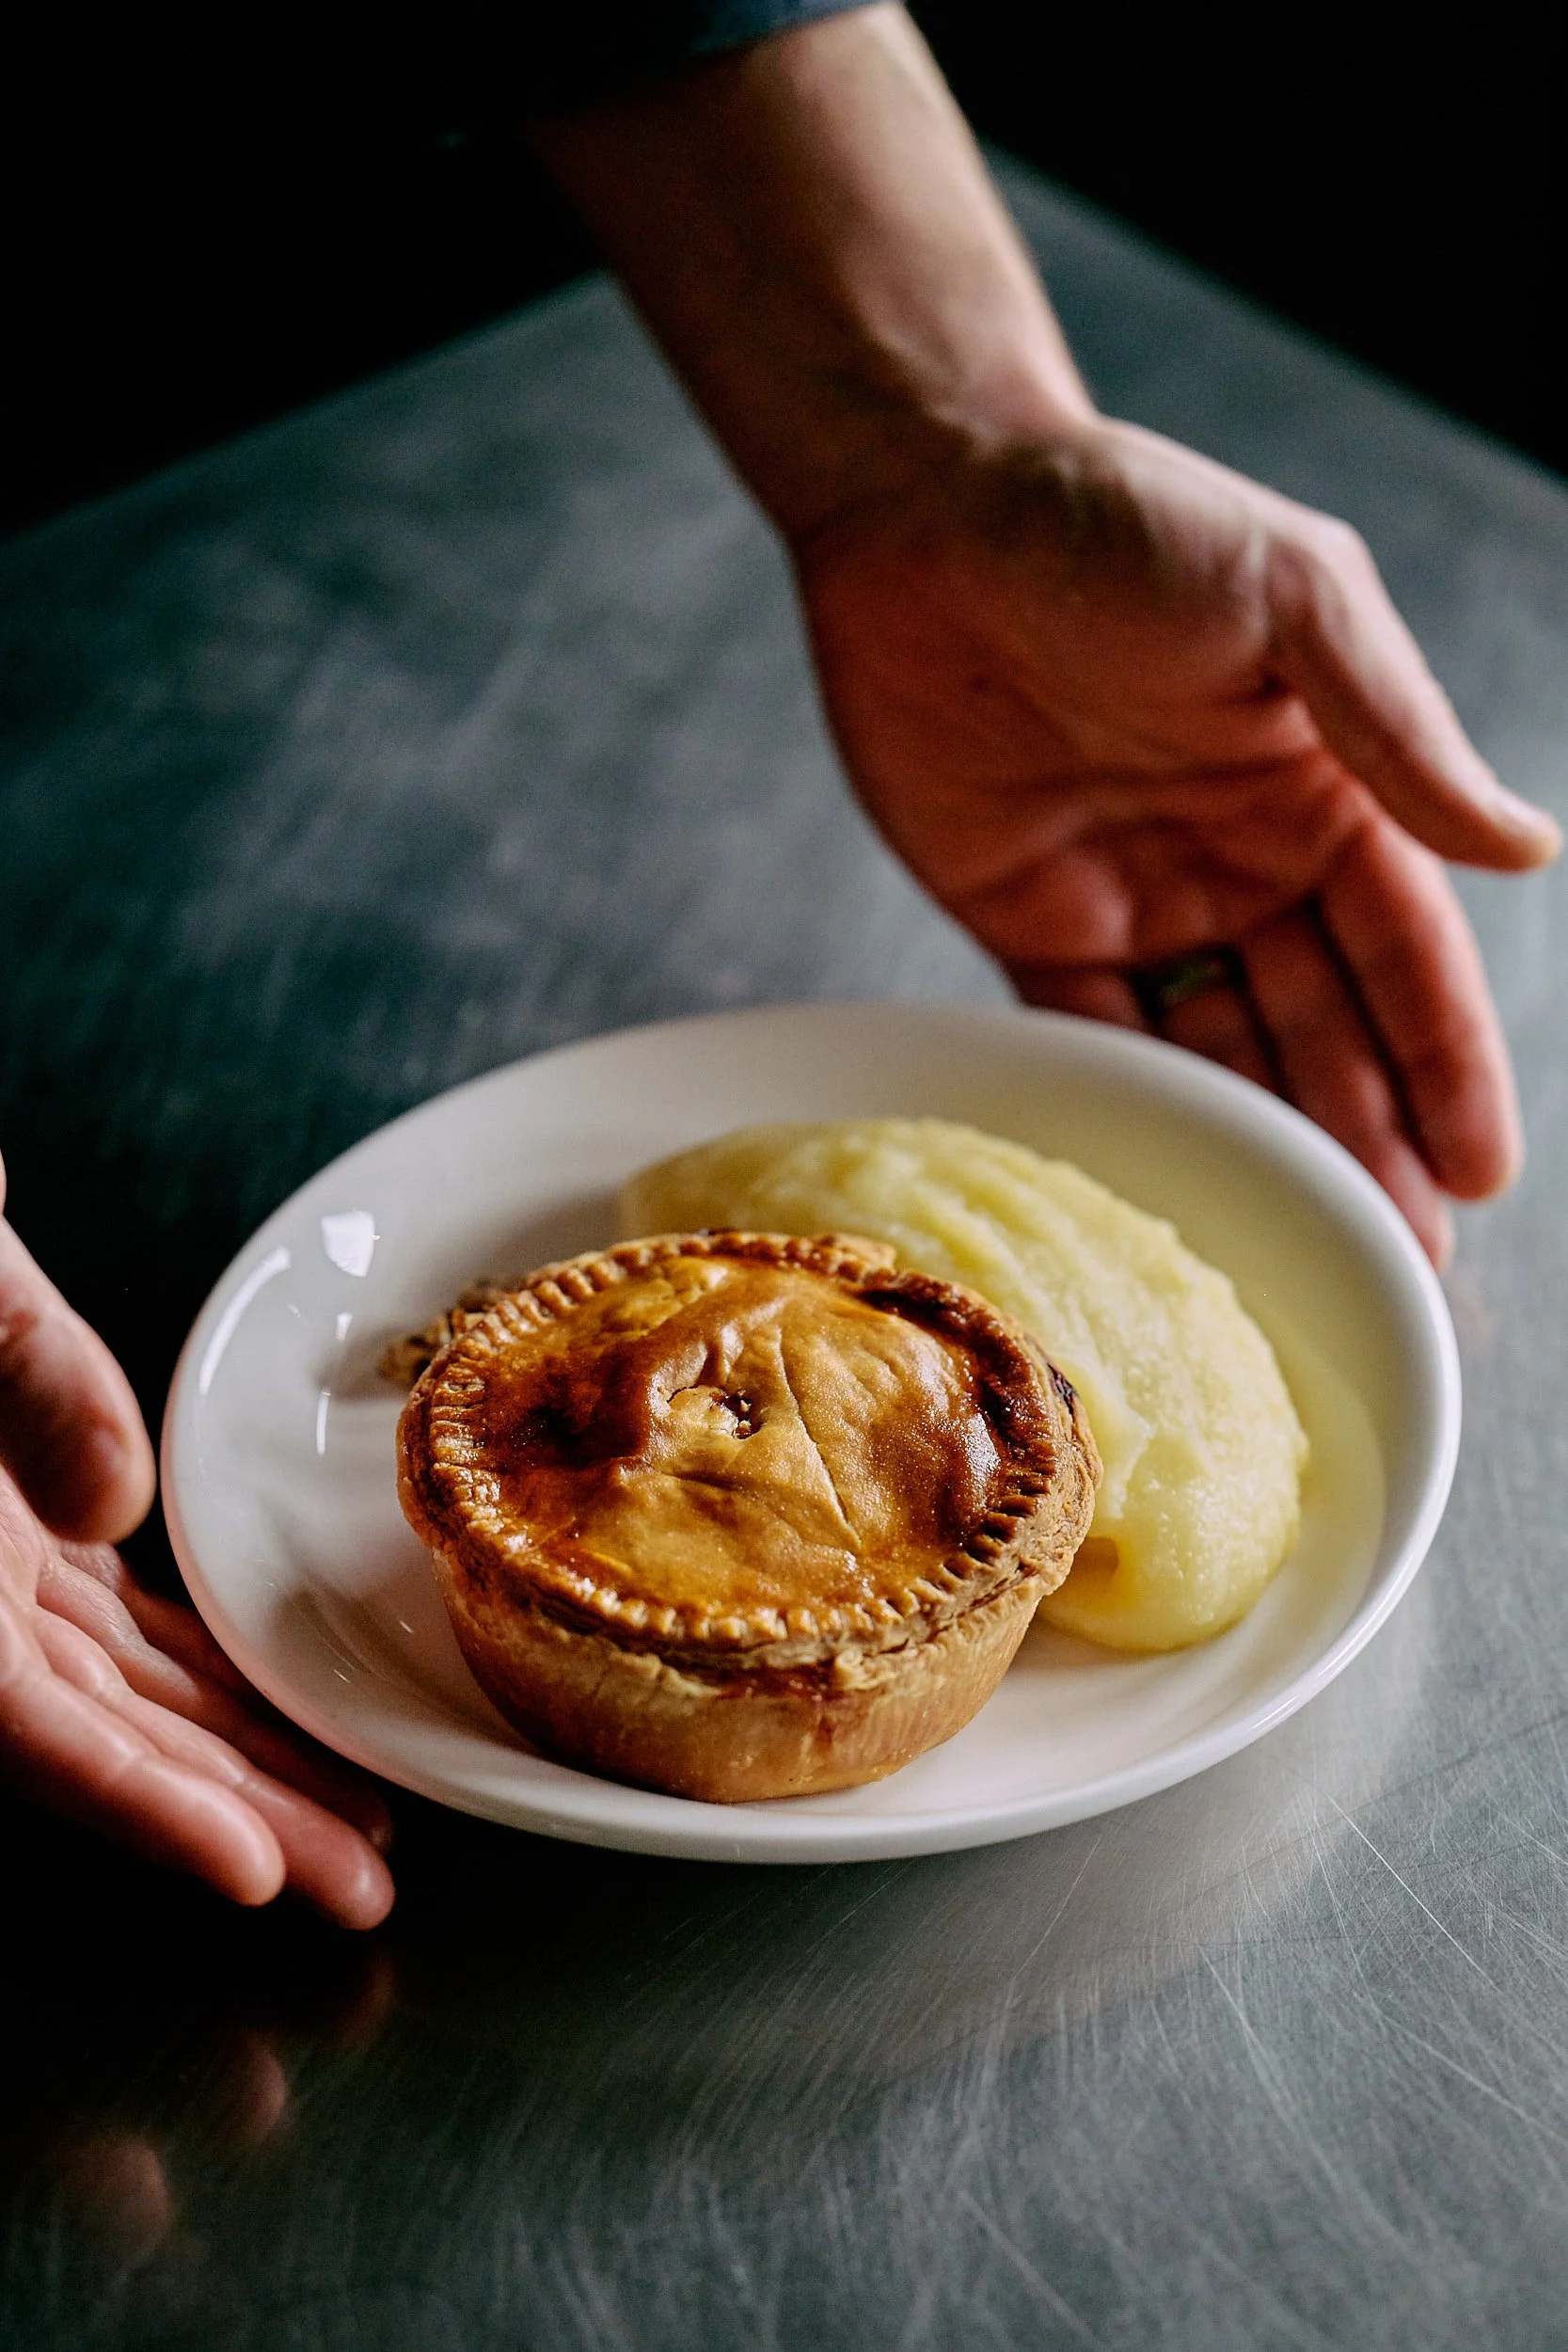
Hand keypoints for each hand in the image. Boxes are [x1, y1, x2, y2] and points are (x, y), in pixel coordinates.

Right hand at [1, 1161, 393, 1923]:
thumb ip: (20, 1369)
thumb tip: (117, 1506)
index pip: (27, 1719)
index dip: (137, 1804)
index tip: (246, 1868)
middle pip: (97, 1739)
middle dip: (233, 1822)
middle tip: (360, 1886)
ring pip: (119, 1695)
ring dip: (237, 1766)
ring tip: (358, 1829)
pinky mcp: (14, 1529)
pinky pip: (116, 1628)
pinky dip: (200, 1677)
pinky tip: (277, 1715)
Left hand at [794, 419, 1558, 1265]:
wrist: (927, 505)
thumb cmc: (1119, 518)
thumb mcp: (1291, 596)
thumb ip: (1396, 732)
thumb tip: (1524, 849)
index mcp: (1324, 789)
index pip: (1406, 954)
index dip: (1445, 1063)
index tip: (1482, 1169)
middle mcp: (1243, 858)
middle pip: (1323, 1027)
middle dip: (1369, 1140)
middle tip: (1404, 1260)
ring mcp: (1139, 896)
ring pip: (1221, 1051)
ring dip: (1268, 1148)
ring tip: (1310, 1250)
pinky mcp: (1029, 920)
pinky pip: (1096, 1037)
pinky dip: (1138, 1110)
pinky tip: (1181, 1187)